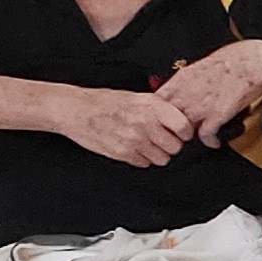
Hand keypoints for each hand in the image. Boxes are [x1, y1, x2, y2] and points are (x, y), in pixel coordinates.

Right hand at [64, 83, 195, 167]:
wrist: (76, 110)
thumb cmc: (105, 102)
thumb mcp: (136, 97)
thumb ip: (159, 108)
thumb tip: (181, 119)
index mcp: (152, 105)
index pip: (184, 127)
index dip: (185, 133)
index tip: (181, 133)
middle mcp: (145, 123)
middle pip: (176, 147)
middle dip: (171, 145)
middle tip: (161, 140)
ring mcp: (134, 139)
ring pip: (162, 159)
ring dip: (157, 154)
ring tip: (146, 144)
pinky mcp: (123, 153)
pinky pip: (144, 164)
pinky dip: (141, 158)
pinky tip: (132, 147)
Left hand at [157, 38, 261, 146]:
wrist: (252, 63)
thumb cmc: (233, 60)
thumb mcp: (200, 66)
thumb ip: (188, 80)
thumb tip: (183, 88)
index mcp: (181, 80)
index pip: (157, 102)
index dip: (160, 113)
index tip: (165, 119)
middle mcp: (187, 94)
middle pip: (167, 119)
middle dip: (172, 128)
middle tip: (178, 133)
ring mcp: (200, 106)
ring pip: (182, 130)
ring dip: (189, 137)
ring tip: (196, 138)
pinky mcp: (216, 116)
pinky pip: (205, 136)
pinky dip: (210, 141)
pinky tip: (214, 140)